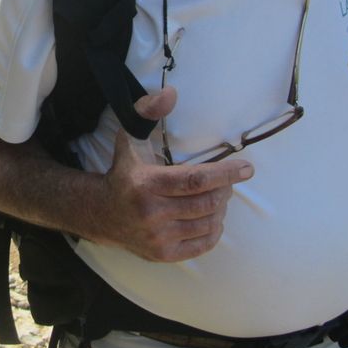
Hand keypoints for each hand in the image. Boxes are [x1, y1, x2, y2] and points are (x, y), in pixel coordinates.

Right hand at [96, 88, 253, 261]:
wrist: (101, 214)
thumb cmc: (124, 173)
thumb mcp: (130, 138)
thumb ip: (148, 112)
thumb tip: (171, 93)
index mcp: (145, 183)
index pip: (195, 180)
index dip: (225, 174)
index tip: (246, 168)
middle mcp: (151, 213)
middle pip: (206, 202)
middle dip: (225, 190)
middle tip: (227, 182)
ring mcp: (157, 237)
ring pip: (207, 223)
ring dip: (220, 209)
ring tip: (217, 197)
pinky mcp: (162, 254)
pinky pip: (202, 244)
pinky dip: (214, 230)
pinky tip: (212, 217)